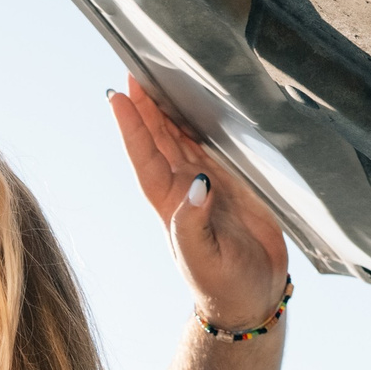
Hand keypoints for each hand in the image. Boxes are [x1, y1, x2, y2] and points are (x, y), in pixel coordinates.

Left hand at [109, 77, 290, 331]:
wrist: (251, 300)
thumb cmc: (223, 286)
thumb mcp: (203, 259)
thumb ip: (193, 224)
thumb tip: (197, 183)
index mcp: (171, 206)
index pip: (146, 159)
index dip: (132, 128)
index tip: (118, 97)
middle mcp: (184, 191)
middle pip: (158, 140)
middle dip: (145, 107)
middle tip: (134, 69)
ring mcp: (206, 187)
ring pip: (181, 139)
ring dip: (168, 110)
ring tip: (158, 77)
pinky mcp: (232, 186)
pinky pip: (210, 146)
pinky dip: (200, 124)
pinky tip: (198, 104)